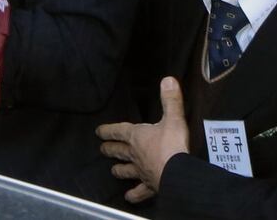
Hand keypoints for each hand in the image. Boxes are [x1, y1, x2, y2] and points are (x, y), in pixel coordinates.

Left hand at [96, 77, 189, 203]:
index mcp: (137, 136)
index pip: (118, 131)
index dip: (108, 130)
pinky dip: (134, 194)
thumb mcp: (174, 119)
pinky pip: (140, 191)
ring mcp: (141, 171)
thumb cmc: (173, 144)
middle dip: (110, 149)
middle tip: (102, 149)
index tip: (98, 131)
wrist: (178, 173)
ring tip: (113, 171)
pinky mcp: (150, 186)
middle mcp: (135, 154)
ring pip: (126, 170)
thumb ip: (171, 100)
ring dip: (119, 170)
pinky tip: (128, 197)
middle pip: (119, 151)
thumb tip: (168, 79)